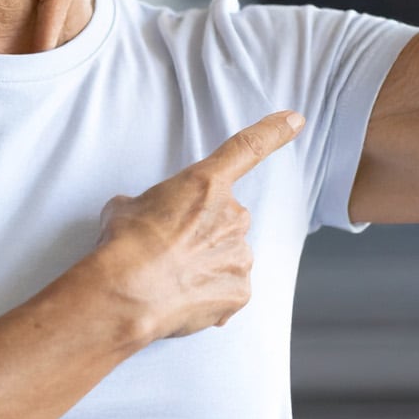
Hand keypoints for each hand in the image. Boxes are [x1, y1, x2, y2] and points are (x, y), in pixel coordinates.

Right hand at [91, 111, 304, 340]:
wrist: (126, 295)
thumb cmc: (123, 246)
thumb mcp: (124, 207)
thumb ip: (148, 203)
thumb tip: (138, 213)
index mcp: (206, 184)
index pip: (247, 147)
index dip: (273, 131)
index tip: (295, 120)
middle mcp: (232, 215)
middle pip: (226, 220)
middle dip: (204, 234)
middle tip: (170, 251)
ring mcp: (240, 254)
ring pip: (228, 256)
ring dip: (205, 265)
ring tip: (170, 279)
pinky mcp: (240, 291)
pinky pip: (228, 289)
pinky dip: (208, 295)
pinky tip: (180, 298)